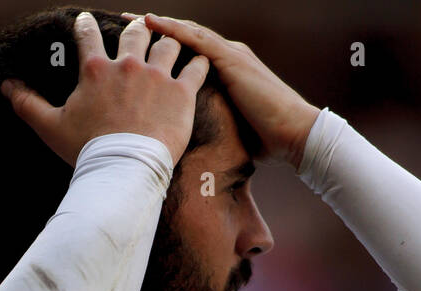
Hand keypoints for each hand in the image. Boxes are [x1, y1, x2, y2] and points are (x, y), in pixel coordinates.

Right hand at [0, 11, 209, 166]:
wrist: (124, 170)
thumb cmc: (86, 150)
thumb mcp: (50, 126)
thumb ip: (27, 103)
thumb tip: (5, 86)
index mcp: (96, 69)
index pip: (88, 34)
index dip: (85, 24)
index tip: (86, 21)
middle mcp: (128, 65)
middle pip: (135, 32)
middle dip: (136, 30)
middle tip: (138, 33)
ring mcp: (157, 77)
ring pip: (168, 44)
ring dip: (169, 43)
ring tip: (172, 46)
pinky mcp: (182, 93)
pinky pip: (196, 68)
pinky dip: (199, 64)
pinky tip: (200, 61)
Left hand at [122, 12, 320, 168]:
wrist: (295, 135)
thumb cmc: (267, 140)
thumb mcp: (230, 129)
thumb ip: (212, 124)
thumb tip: (190, 143)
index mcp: (227, 70)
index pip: (190, 52)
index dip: (164, 46)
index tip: (138, 47)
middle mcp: (228, 56)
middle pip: (185, 36)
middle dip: (156, 30)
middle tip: (125, 23)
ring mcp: (230, 55)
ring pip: (187, 32)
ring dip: (158, 24)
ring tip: (131, 18)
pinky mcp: (232, 60)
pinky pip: (196, 39)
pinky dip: (172, 29)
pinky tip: (151, 22)